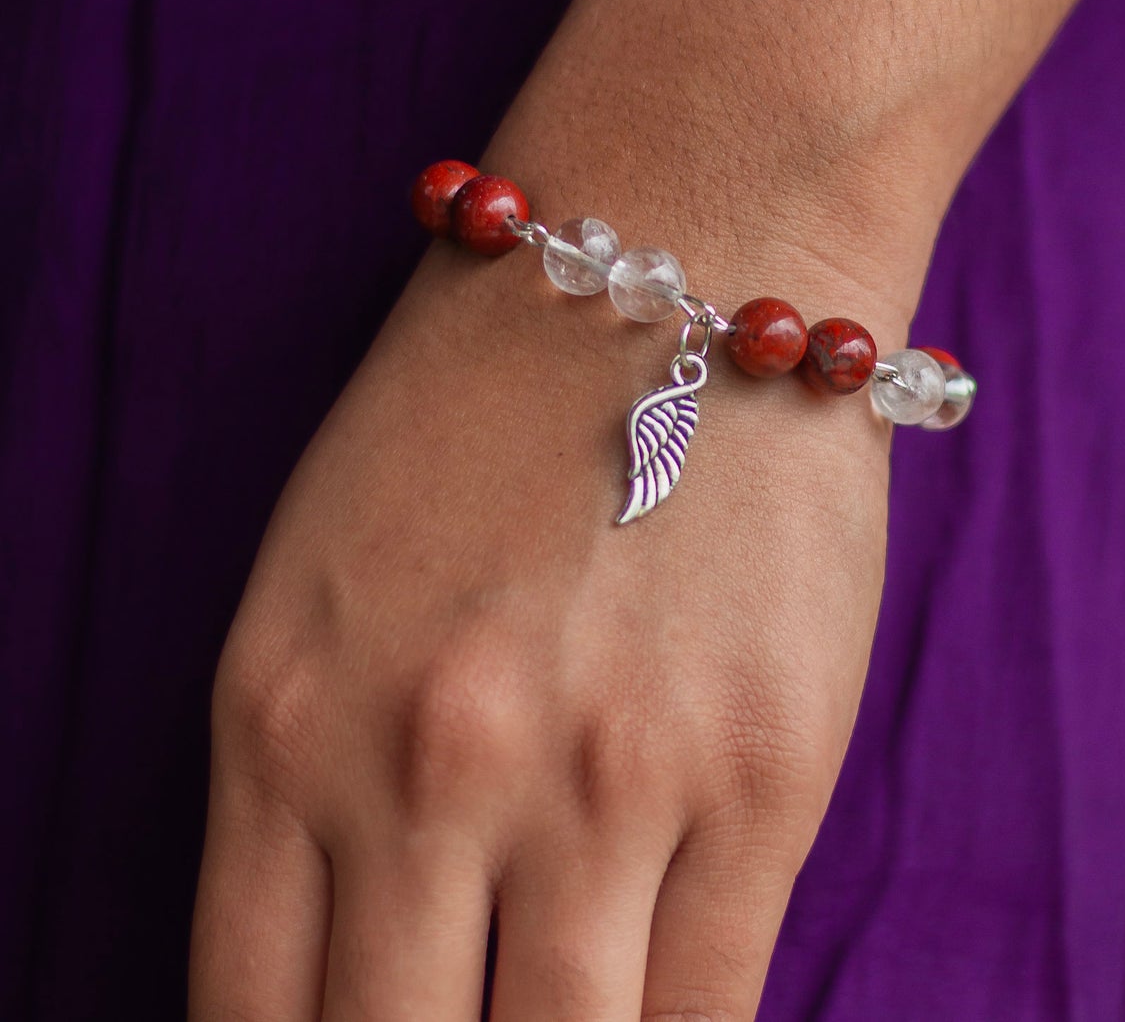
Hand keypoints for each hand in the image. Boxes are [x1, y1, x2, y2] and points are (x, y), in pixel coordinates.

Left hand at [189, 236, 891, 1019]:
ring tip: (568, 1012)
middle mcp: (428, 771)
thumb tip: (371, 971)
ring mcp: (607, 780)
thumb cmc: (491, 402)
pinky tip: (663, 1003)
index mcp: (284, 721)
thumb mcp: (325, 584)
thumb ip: (318, 789)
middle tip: (472, 1019)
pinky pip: (713, 1012)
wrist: (684, 253)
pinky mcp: (766, 770)